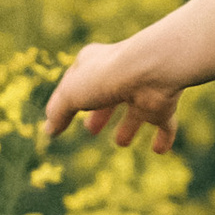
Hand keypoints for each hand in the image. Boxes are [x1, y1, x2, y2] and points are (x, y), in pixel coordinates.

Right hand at [42, 41, 182, 153]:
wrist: (150, 72)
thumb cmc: (106, 77)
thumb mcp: (71, 95)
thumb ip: (58, 112)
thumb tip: (49, 131)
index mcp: (94, 64)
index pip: (78, 79)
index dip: (69, 96)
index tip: (61, 114)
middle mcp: (119, 75)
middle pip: (108, 97)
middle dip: (100, 113)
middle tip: (91, 130)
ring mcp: (142, 91)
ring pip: (135, 111)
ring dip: (129, 126)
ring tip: (121, 142)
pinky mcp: (162, 106)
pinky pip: (165, 124)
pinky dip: (163, 137)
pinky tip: (159, 150)